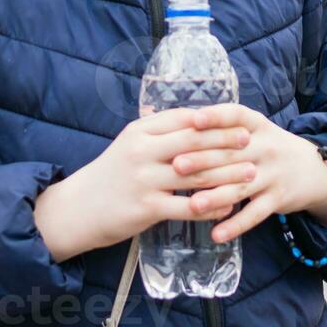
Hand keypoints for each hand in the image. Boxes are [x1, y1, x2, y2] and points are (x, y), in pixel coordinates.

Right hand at [35, 107, 256, 259]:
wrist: (77, 209)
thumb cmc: (109, 175)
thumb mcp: (129, 143)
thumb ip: (158, 131)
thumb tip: (195, 118)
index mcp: (140, 131)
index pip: (184, 119)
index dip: (214, 120)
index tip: (238, 121)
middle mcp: (142, 152)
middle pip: (194, 142)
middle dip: (226, 141)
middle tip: (250, 142)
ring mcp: (145, 180)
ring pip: (196, 174)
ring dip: (227, 174)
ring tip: (249, 174)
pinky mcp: (147, 208)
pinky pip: (188, 206)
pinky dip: (211, 206)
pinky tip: (227, 207)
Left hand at [175, 103, 326, 244]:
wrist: (313, 170)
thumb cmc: (269, 147)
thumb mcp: (255, 130)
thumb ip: (224, 127)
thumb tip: (179, 122)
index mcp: (258, 125)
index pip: (236, 116)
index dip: (215, 117)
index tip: (193, 120)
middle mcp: (267, 147)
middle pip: (231, 154)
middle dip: (202, 160)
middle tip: (176, 165)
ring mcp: (273, 174)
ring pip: (240, 186)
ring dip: (216, 197)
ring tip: (193, 204)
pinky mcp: (278, 199)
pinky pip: (255, 215)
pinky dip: (235, 226)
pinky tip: (216, 234)